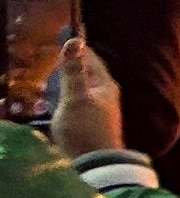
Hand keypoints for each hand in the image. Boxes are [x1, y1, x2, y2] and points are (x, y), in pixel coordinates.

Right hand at [43, 37, 117, 157]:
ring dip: (70, 80)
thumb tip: (75, 40)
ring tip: (55, 72)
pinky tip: (57, 99)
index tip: (69, 34)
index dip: (80, 48)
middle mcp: (105, 95)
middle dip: (74, 63)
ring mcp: (99, 110)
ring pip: (83, 88)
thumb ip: (74, 71)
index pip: (92, 59)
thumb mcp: (76, 97)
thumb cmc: (86, 129)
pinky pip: (77, 102)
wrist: (95, 164)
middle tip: (59, 52)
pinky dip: (67, 95)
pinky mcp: (89, 123)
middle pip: (88, 73)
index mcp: (105, 85)